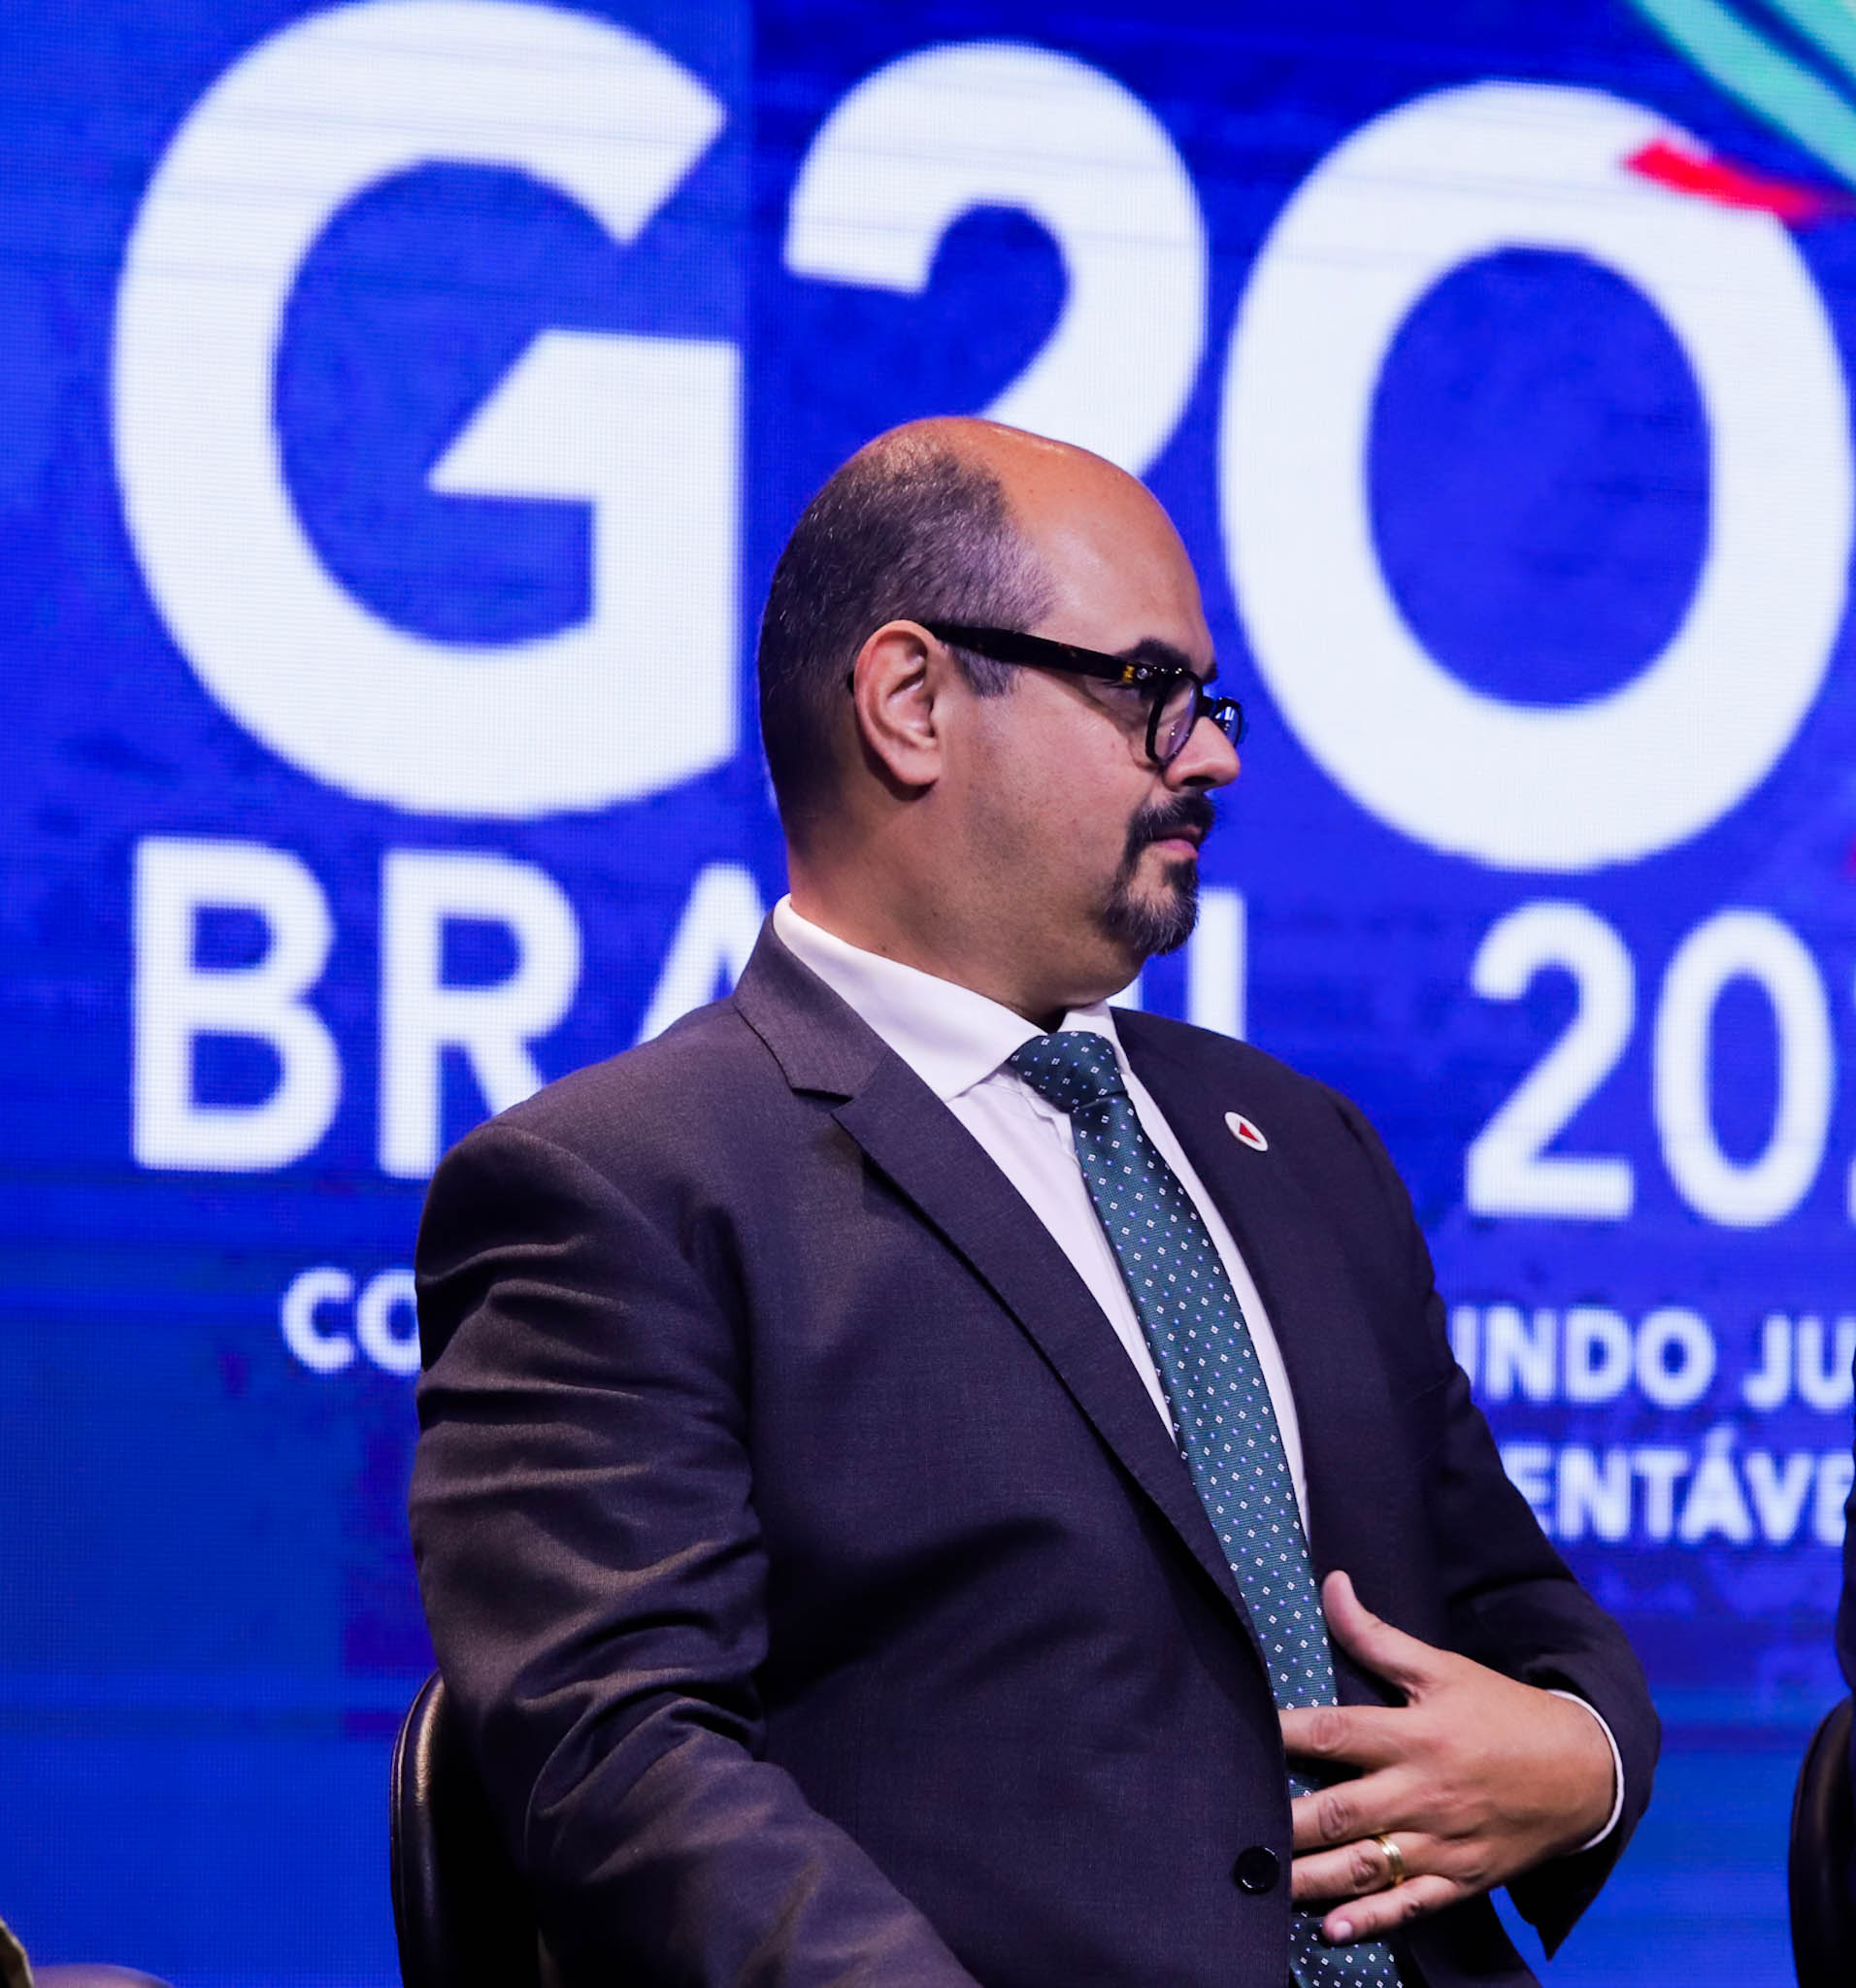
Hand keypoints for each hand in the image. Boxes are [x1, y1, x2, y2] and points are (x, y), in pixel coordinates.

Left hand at [1278, 1571, 1614, 1946]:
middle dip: (1286, 1821)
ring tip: (1264, 1881)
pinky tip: (1330, 1929)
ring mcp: (1441, 1844)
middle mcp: (1422, 1793)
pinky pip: (1409, 1906)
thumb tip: (1330, 1583)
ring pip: (1365, 1866)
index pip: (1334, 1733)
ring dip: (1312, 1878)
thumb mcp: (1442, 1668)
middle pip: (1340, 1811)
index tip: (1241, 1734)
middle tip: (1233, 1824)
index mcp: (1414, 1736)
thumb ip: (1377, 1635)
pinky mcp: (1461, 1880)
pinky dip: (1370, 1919)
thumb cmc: (1502, 1713)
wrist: (1584, 1773)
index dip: (1283, 1734)